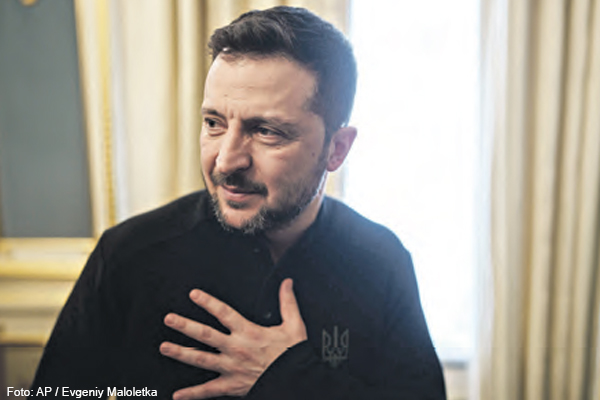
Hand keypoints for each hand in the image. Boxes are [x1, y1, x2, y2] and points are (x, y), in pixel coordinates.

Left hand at [159, 278, 307, 399]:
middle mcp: (235, 349)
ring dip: (181, 353)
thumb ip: (287, 302)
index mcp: (248, 332)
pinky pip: (209, 390)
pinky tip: (178, 394)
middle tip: (169, 319)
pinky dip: (193, 393)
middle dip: (185, 326)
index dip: (208, 302)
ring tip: (165, 347)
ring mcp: (230, 367)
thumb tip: (286, 283)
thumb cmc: (292, 354)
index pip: (224, 313)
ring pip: (201, 359)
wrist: (294, 380)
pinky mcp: (231, 385)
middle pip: (205, 335)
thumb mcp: (294, 324)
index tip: (194, 294)